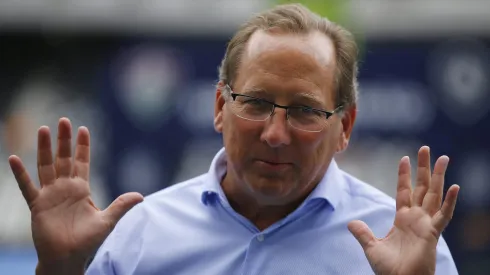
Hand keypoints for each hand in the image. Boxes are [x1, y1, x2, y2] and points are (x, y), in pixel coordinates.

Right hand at [9, 118, 142, 272]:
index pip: (82, 162)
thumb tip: (141, 196)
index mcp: (81, 189)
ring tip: (43, 129)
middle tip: (64, 120)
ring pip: (46, 166)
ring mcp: (50, 195)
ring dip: (44, 149)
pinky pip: (27, 187)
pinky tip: (14, 158)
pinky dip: (21, 174)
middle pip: (63, 158)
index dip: (82, 146)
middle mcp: (65, 188)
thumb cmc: (87, 241)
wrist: (68, 258)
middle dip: (64, 140)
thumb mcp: (107, 220)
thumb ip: (121, 205)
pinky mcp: (38, 205)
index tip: (83, 128)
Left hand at [348, 146, 459, 274]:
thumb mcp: (372, 247)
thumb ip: (363, 233)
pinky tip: (454, 187)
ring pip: (435, 195)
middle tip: (425, 148)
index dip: (404, 175)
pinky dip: (450, 202)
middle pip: (422, 187)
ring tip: (444, 158)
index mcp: (402, 218)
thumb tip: (350, 223)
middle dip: (423, 168)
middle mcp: (416, 218)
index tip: (404, 158)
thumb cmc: (389, 269)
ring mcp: (426, 224)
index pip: (403, 191)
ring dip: (439, 177)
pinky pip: (443, 216)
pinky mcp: (433, 233)